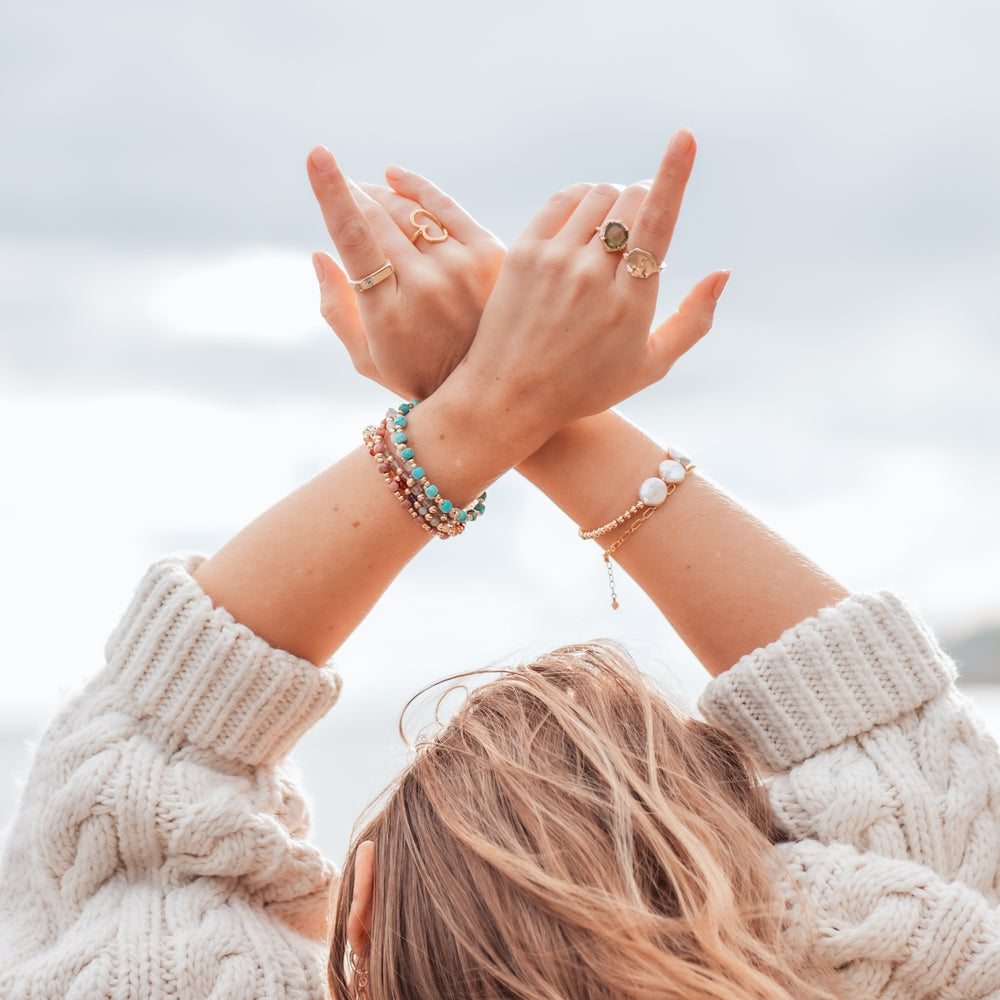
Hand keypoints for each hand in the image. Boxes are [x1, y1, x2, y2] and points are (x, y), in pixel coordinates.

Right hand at [307, 147, 505, 399]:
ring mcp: (460, 267)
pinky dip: (418, 188)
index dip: (332, 193)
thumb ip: (336, 309)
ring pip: (409, 211)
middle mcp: (424, 284)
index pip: (353, 238)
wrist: (498, 392)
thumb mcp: (367, 360)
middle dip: (354, 194)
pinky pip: (447, 207)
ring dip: (382, 196)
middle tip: (344, 187)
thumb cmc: (419, 377)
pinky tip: (397, 178)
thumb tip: (318, 254)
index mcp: (388, 311)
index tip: (317, 155)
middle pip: (378, 218)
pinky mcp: (490, 254)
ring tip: (368, 194)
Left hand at [444, 128, 728, 450]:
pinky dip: (580, 198)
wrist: (511, 395)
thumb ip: (694, 320)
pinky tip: (584, 219)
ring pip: (597, 195)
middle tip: (639, 228)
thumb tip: (723, 273)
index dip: (674, 174)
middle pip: (630, 200)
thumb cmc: (586, 386)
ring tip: (611, 231)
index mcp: (631, 302)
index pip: (657, 222)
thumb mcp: (651, 366)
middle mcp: (593, 275)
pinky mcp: (524, 253)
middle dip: (644, 201)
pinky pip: (562, 200)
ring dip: (614, 202)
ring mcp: (555, 261)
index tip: (684, 137)